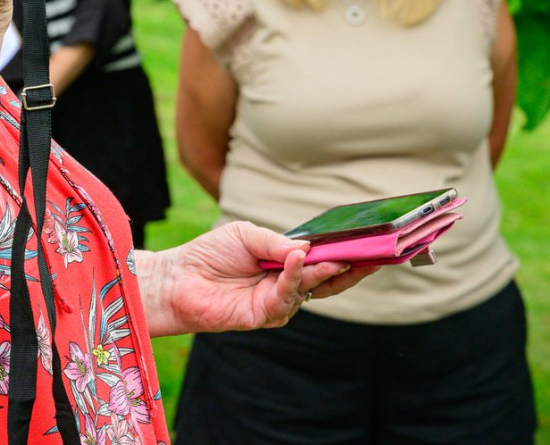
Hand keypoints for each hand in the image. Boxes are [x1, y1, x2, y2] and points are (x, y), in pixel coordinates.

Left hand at [138, 221, 380, 336]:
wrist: (178, 277)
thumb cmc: (210, 254)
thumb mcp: (246, 235)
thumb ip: (277, 242)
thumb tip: (307, 249)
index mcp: (284, 264)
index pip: (322, 260)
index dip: (344, 254)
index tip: (369, 244)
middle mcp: (285, 285)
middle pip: (326, 279)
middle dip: (349, 268)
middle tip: (370, 256)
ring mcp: (276, 302)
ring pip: (310, 288)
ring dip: (322, 271)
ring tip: (333, 257)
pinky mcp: (263, 315)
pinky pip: (285, 295)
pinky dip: (293, 277)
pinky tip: (298, 260)